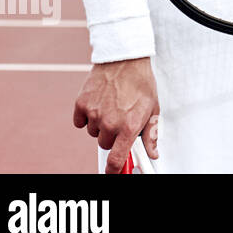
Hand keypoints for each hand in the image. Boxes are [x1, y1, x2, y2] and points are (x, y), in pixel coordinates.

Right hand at [72, 58, 159, 172]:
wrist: (125, 59)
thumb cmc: (141, 83)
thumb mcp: (152, 109)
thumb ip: (151, 134)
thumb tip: (153, 154)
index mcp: (129, 127)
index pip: (116, 159)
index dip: (113, 170)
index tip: (112, 172)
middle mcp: (110, 123)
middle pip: (104, 144)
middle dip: (112, 135)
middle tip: (120, 118)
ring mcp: (94, 114)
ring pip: (92, 132)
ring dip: (100, 124)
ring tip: (111, 106)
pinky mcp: (81, 104)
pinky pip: (79, 122)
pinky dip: (86, 116)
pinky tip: (98, 103)